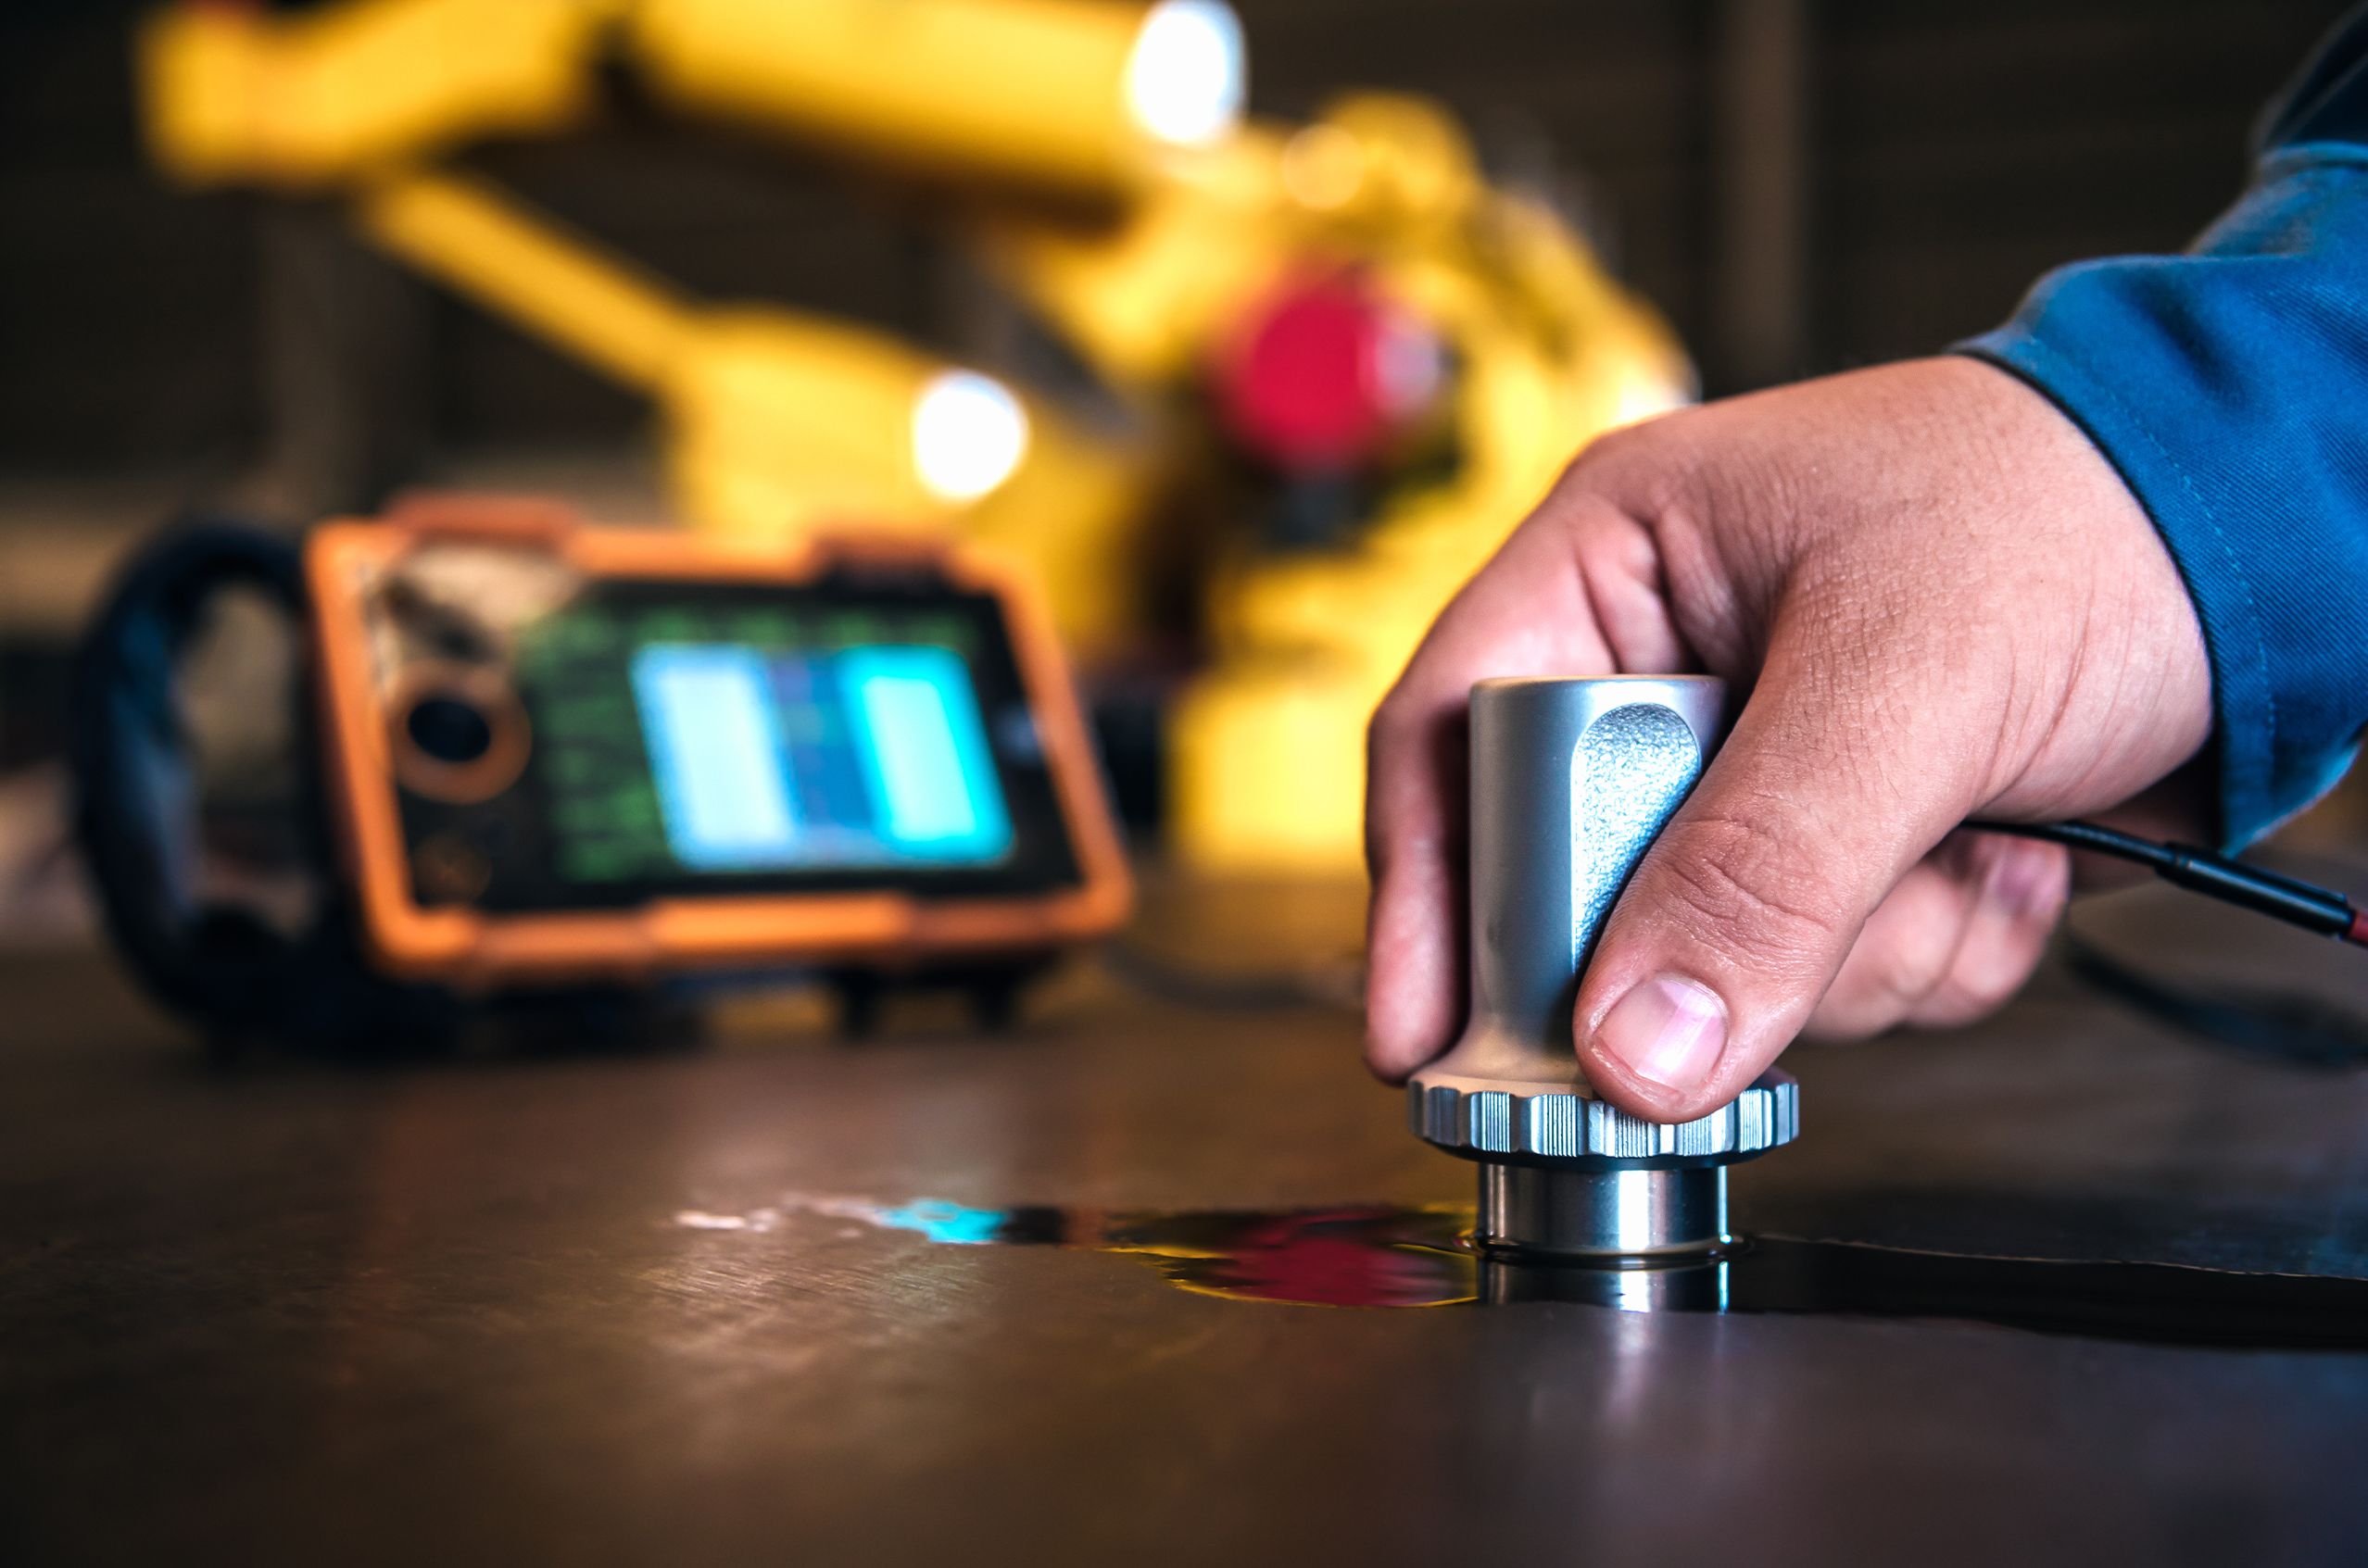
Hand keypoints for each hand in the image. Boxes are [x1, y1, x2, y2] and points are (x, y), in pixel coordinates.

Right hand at [1364, 357, 2212, 1121]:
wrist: (2283, 540)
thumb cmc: (2087, 514)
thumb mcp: (1904, 676)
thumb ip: (1760, 864)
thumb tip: (1631, 1045)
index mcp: (1618, 559)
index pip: (1454, 736)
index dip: (1433, 893)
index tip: (1427, 1038)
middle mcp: (1667, 664)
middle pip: (1581, 877)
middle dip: (1699, 945)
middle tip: (1758, 991)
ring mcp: (1761, 762)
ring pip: (1712, 951)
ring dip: (1848, 954)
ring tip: (1958, 855)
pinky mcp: (1850, 838)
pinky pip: (1828, 971)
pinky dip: (1926, 955)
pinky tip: (2003, 862)